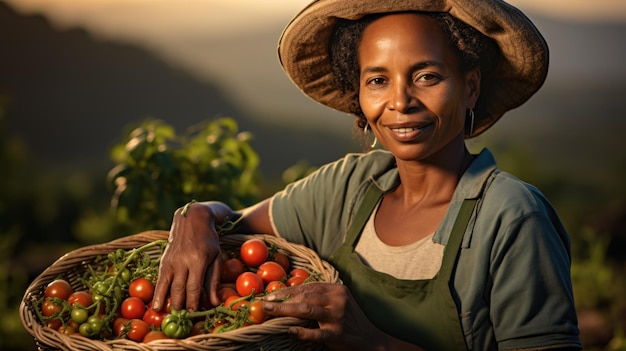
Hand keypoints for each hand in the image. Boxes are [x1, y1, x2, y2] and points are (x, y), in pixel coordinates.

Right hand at [152, 204, 222, 311]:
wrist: (192, 219)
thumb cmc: (209, 240)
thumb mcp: (216, 257)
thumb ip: (214, 280)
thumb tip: (214, 302)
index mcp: (198, 260)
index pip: (194, 286)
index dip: (192, 303)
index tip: (193, 315)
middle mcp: (182, 261)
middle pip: (179, 288)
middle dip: (179, 306)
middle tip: (181, 320)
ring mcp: (171, 260)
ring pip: (166, 285)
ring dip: (166, 302)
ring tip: (165, 316)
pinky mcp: (163, 260)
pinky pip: (159, 279)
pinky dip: (157, 293)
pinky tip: (156, 304)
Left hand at [261, 283, 420, 349]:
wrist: (373, 340)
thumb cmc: (352, 321)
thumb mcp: (341, 303)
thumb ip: (322, 297)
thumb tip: (292, 295)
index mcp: (337, 290)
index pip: (308, 287)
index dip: (288, 290)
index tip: (271, 294)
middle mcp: (338, 300)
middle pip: (304, 297)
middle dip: (282, 299)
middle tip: (265, 302)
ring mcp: (338, 317)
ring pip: (306, 310)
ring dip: (284, 310)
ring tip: (269, 312)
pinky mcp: (337, 335)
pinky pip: (315, 333)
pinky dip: (301, 332)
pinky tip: (288, 331)